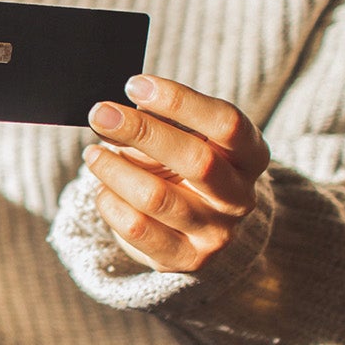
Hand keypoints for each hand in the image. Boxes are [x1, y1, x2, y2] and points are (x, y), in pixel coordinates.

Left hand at [84, 75, 269, 272]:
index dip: (180, 101)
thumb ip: (161, 124)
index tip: (135, 85)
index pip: (226, 123)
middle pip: (196, 160)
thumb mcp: (187, 140)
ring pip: (157, 197)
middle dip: (141, 131)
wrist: (202, 231)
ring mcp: (216, 233)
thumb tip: (115, 113)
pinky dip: (110, 202)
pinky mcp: (186, 259)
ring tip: (94, 154)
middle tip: (100, 113)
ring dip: (115, 170)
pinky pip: (137, 228)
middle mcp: (240, 197)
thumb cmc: (188, 169)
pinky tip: (103, 188)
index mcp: (250, 155)